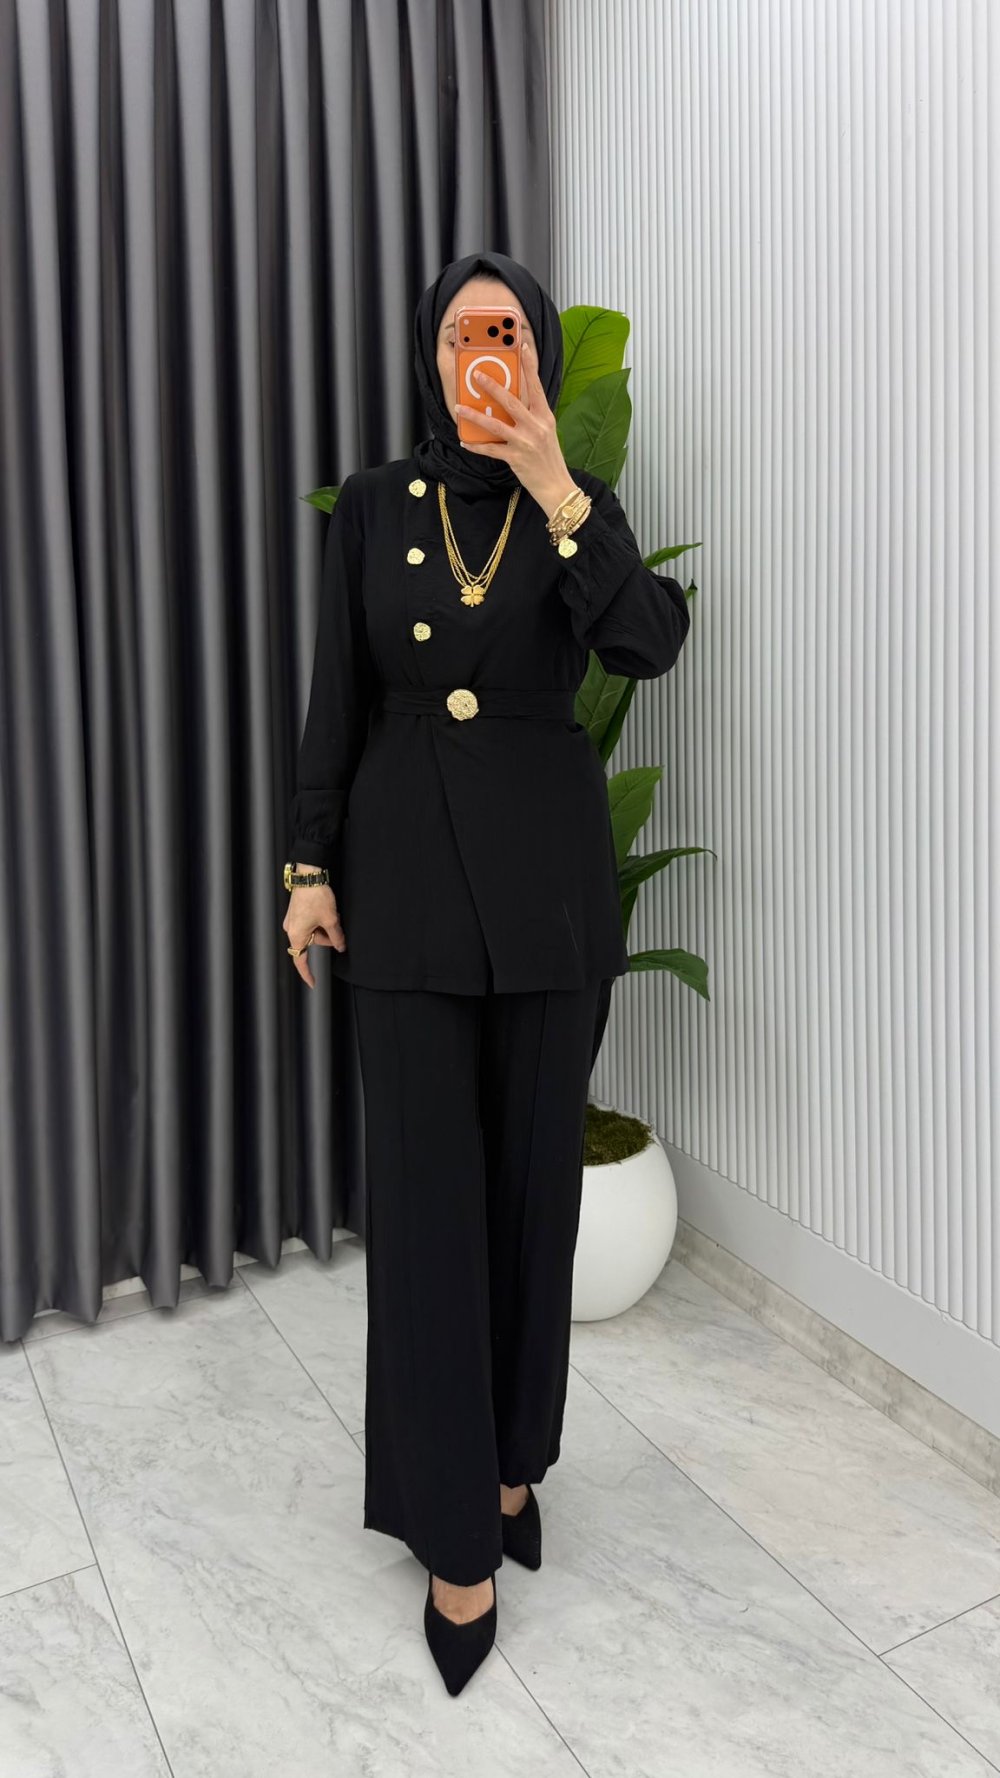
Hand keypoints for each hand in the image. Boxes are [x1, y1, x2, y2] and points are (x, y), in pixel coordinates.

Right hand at [282, 884, 345, 989]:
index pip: (300, 961)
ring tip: (332, 914)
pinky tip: (327, 911)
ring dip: (324, 927)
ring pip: (312, 932)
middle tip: (337, 926)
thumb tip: (341, 947)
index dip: (307, 973)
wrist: (308, 875)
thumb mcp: (331, 919)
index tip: (313, 983)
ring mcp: (293, 920)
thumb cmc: (316, 897)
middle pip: (312, 943)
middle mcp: (291, 929)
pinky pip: (309, 923)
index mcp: (297, 935)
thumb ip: (336, 937)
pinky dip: (319, 921)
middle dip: (326, 938)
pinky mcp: (296, 912)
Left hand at [454, 337, 576, 517]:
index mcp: (545, 417)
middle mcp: (535, 426)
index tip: (523, 347)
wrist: (557, 486)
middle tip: (476, 375)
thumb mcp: (546, 432)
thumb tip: (511, 403)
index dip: (529, 365)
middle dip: (492, 386)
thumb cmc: (550, 458)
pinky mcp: (515, 458)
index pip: (536, 386)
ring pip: (495, 424)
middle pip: (511, 401)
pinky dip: (476, 446)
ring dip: (474, 415)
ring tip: (459, 407)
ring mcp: (524, 442)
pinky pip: (491, 450)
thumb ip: (532, 417)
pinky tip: (465, 441)